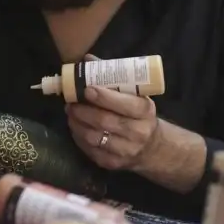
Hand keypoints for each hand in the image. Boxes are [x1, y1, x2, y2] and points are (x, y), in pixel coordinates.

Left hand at [67, 55, 160, 170]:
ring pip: (93, 137)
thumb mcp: (134, 95)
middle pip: (104, 121)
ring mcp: (125, 151)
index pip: (123, 104)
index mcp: (145, 111)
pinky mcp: (112, 164)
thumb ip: (112, 77)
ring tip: (70, 113)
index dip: (103, 97)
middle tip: (70, 102)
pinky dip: (78, 137)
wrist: (152, 146)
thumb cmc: (138, 114)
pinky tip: (75, 127)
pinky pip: (89, 150)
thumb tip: (86, 59)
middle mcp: (138, 132)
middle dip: (82, 110)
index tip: (86, 90)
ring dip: (76, 123)